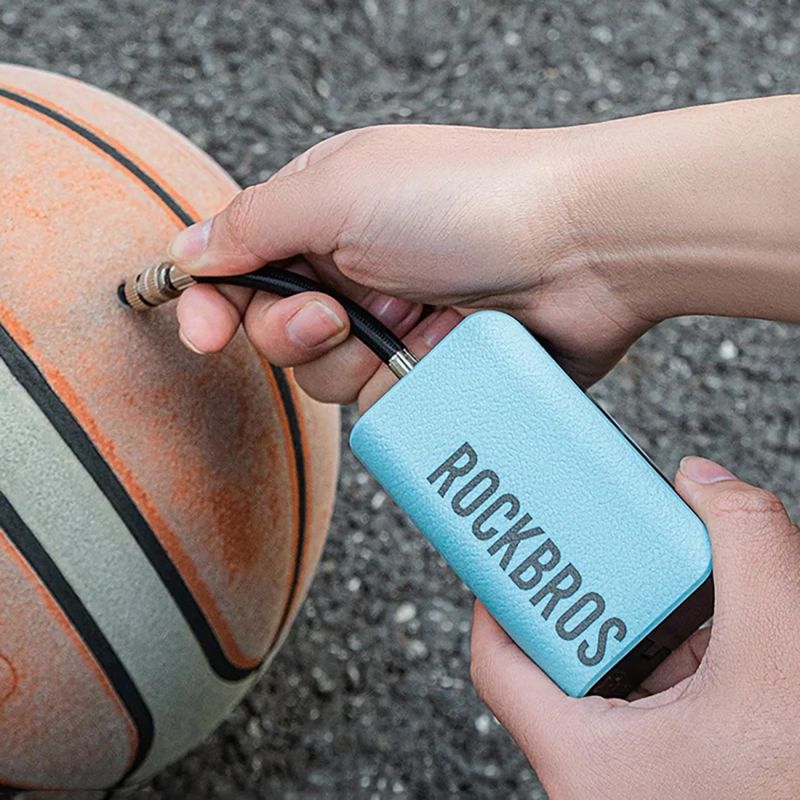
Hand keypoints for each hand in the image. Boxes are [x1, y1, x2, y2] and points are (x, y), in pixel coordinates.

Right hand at [169, 123, 651, 402]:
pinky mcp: (435, 365)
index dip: (213, 304)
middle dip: (300, 334)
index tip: (204, 336)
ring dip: (359, 360)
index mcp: (324, 211)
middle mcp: (355, 267)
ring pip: (329, 378)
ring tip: (412, 322)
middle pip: (278, 333)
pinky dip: (405, 383)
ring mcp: (397, 320)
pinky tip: (442, 348)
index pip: (240, 266)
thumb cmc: (472, 198)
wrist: (586, 245)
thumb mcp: (340, 191)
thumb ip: (253, 226)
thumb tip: (187, 253)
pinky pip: (385, 402)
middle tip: (341, 315)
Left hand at [471, 456, 799, 799]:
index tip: (517, 546)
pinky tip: (707, 630)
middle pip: (560, 659)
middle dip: (593, 598)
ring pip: (612, 678)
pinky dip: (674, 654)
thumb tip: (704, 482)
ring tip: (663, 583)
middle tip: (605, 553)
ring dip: (641, 624)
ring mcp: (634, 773)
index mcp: (586, 760)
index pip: (498, 663)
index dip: (501, 595)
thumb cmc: (798, 786)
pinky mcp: (672, 770)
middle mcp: (598, 773)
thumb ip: (747, 549)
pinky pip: (651, 699)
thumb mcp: (781, 651)